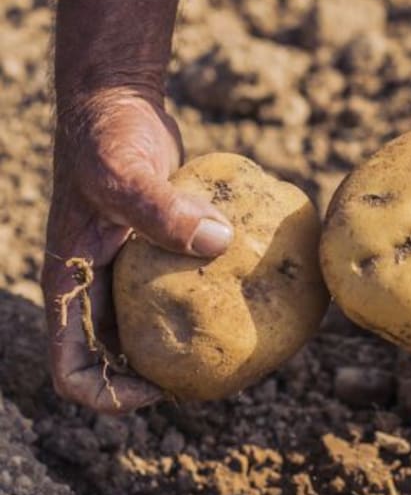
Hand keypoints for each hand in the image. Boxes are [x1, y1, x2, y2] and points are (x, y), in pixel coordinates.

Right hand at [42, 86, 233, 412]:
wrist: (117, 101)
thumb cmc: (108, 138)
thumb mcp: (125, 174)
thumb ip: (163, 210)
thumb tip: (220, 242)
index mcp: (71, 282)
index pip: (72, 365)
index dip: (108, 393)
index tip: (158, 389)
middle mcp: (94, 283)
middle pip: (118, 357)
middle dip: (157, 377)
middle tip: (215, 377)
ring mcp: (125, 267)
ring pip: (150, 323)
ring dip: (184, 339)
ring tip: (240, 344)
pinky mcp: (157, 246)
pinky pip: (180, 283)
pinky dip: (207, 292)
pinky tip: (254, 290)